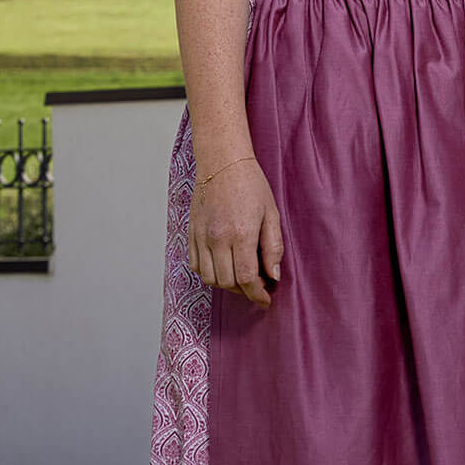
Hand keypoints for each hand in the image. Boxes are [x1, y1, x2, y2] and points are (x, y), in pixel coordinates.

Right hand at [187, 156, 283, 307]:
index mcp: (240, 234)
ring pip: (209, 278)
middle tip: (258, 286)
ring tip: (242, 277)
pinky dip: (210, 273)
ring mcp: (200, 238)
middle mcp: (217, 239)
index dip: (257, 294)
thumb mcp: (271, 214)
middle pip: (227, 282)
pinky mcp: (191, 235)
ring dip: (227, 284)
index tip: (266, 299)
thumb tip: (274, 276)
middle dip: (244, 290)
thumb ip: (273, 247)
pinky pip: (196, 266)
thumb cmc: (251, 186)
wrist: (222, 165)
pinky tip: (224, 266)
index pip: (246, 278)